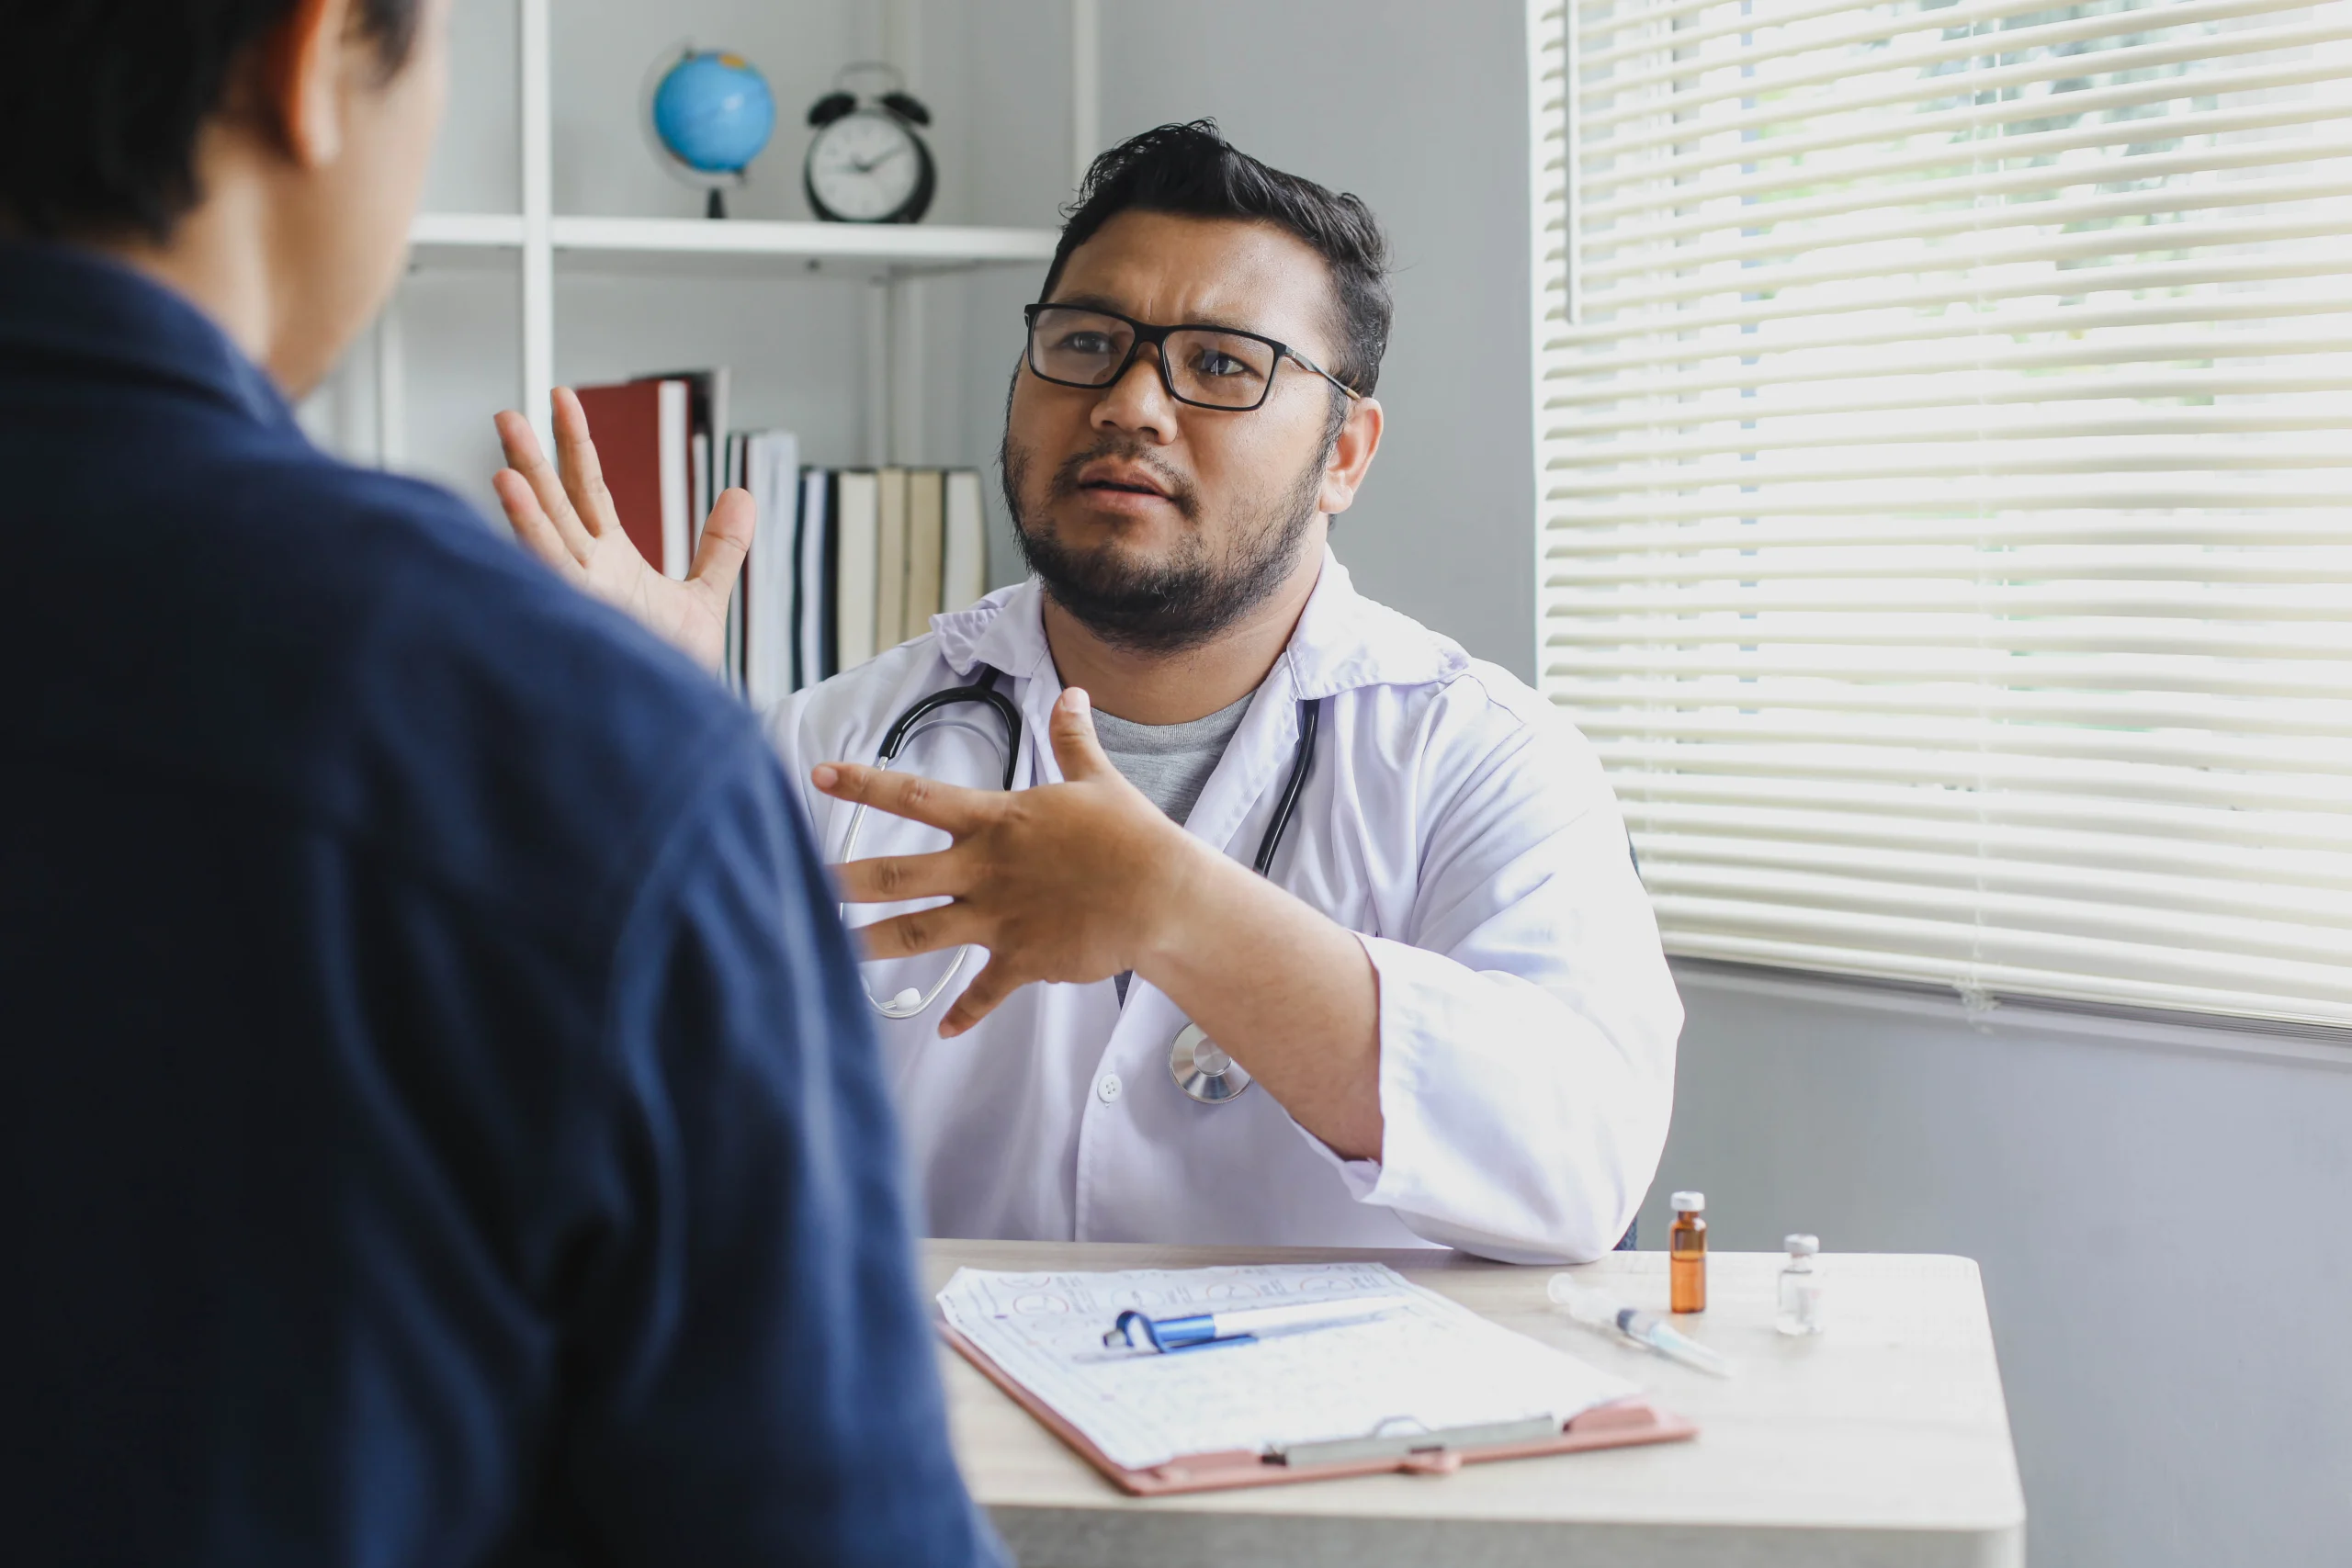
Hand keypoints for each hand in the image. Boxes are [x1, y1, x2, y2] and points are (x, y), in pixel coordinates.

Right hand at [491, 387, 753, 674]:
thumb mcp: (704, 597)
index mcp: (610, 560)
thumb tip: (742, 495)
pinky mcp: (580, 621)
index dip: (575, 444)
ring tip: (504, 459)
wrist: (676, 725)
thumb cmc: (674, 673)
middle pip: (555, 502)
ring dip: (522, 498)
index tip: (561, 398)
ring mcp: (579, 597)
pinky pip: (552, 575)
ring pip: (543, 537)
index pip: (588, 489)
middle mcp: (586, 572)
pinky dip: (532, 539)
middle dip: (531, 458)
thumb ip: (722, 547)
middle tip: (506, 413)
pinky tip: (512, 502)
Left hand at [815, 687, 1213, 1035]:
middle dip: (846, 880)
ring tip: (831, 952)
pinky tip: (944, 1029)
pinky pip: (984, 990)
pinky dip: (964, 1011)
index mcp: (995, 822)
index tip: (819, 775)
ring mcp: (999, 918)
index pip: (917, 797)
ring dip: (873, 944)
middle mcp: (985, 870)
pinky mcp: (1022, 959)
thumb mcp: (1097, 779)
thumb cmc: (1131, 835)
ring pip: (920, 934)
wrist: (1163, 895)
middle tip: (801, 883)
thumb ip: (1072, 738)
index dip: (865, 785)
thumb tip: (1072, 694)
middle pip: (899, 875)